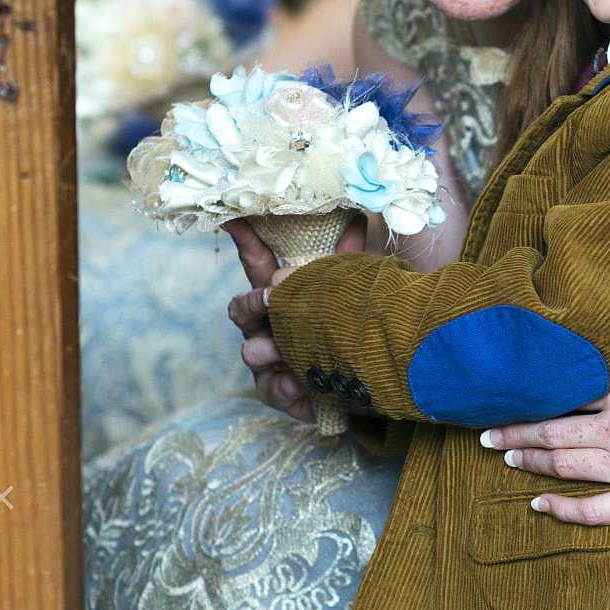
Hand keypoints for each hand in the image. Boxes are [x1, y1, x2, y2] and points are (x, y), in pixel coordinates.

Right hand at [224, 215, 366, 420]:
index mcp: (283, 294)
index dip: (245, 241)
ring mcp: (268, 359)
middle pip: (241, 307)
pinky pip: (270, 388)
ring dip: (270, 348)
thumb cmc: (352, 328)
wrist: (375, 379)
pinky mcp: (278, 391)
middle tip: (269, 298)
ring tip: (287, 350)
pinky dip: (284, 385)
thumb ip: (347, 261)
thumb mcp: (350, 291)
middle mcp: (268, 324)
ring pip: (250, 349)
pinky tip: (297, 381)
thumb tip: (357, 220)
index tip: (234, 219)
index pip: (258, 264)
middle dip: (251, 302)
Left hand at [480, 345, 609, 525]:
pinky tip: (538, 505)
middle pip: (551, 428)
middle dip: (513, 430)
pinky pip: (593, 511)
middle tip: (485, 433)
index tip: (501, 390)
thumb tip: (605, 317)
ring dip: (529, 461)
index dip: (527, 391)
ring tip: (506, 457)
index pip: (561, 387)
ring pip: (564, 464)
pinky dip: (561, 509)